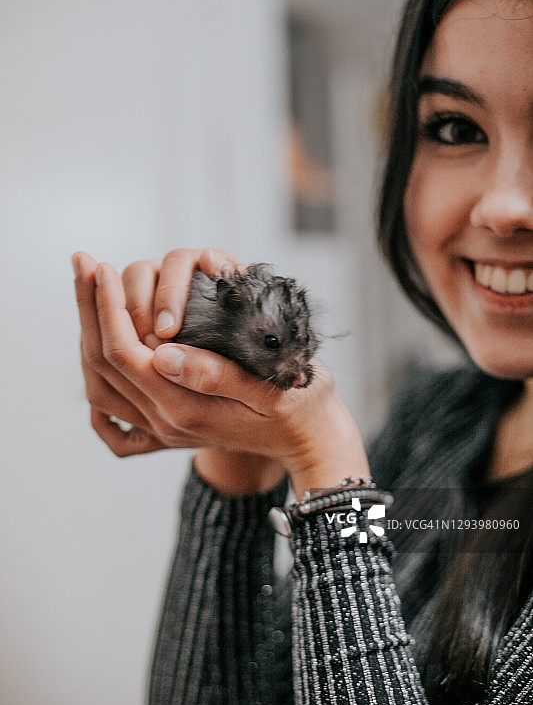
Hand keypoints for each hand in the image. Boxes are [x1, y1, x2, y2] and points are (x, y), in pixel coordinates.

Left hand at [73, 250, 369, 498]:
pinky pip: (111, 397)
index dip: (108, 307)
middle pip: (102, 362)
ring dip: (89, 327)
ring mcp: (162, 424)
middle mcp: (165, 420)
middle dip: (89, 307)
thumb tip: (162, 354)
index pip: (126, 353)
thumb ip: (216, 375)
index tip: (103, 269)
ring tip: (88, 285)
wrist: (310, 442)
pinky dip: (97, 359)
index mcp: (186, 410)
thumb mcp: (271, 387)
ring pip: (100, 378)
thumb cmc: (300, 405)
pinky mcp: (167, 421)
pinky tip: (100, 332)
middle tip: (83, 262)